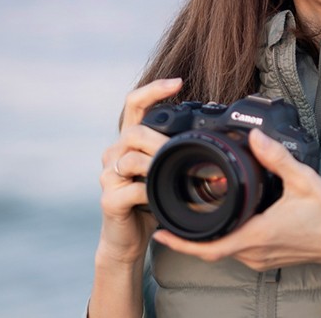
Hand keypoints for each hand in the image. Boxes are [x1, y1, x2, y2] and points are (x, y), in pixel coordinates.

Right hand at [96, 78, 181, 265]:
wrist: (129, 237)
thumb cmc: (151, 199)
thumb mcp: (165, 168)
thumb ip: (176, 148)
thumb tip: (213, 133)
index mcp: (129, 140)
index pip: (135, 104)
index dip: (153, 89)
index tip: (178, 82)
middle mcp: (114, 153)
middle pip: (134, 132)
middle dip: (161, 140)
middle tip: (181, 150)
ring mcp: (108, 176)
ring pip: (130, 159)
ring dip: (156, 165)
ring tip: (175, 174)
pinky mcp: (109, 200)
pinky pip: (132, 190)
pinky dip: (151, 193)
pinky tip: (161, 199)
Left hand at [153, 128, 320, 278]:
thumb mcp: (304, 180)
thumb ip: (277, 158)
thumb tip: (255, 135)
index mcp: (257, 235)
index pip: (208, 246)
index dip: (180, 241)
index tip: (160, 230)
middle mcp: (255, 252)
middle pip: (211, 248)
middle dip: (189, 234)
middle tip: (172, 215)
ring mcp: (263, 258)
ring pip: (226, 250)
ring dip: (209, 235)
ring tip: (197, 213)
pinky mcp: (271, 257)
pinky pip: (240, 250)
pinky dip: (227, 236)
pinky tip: (229, 219)